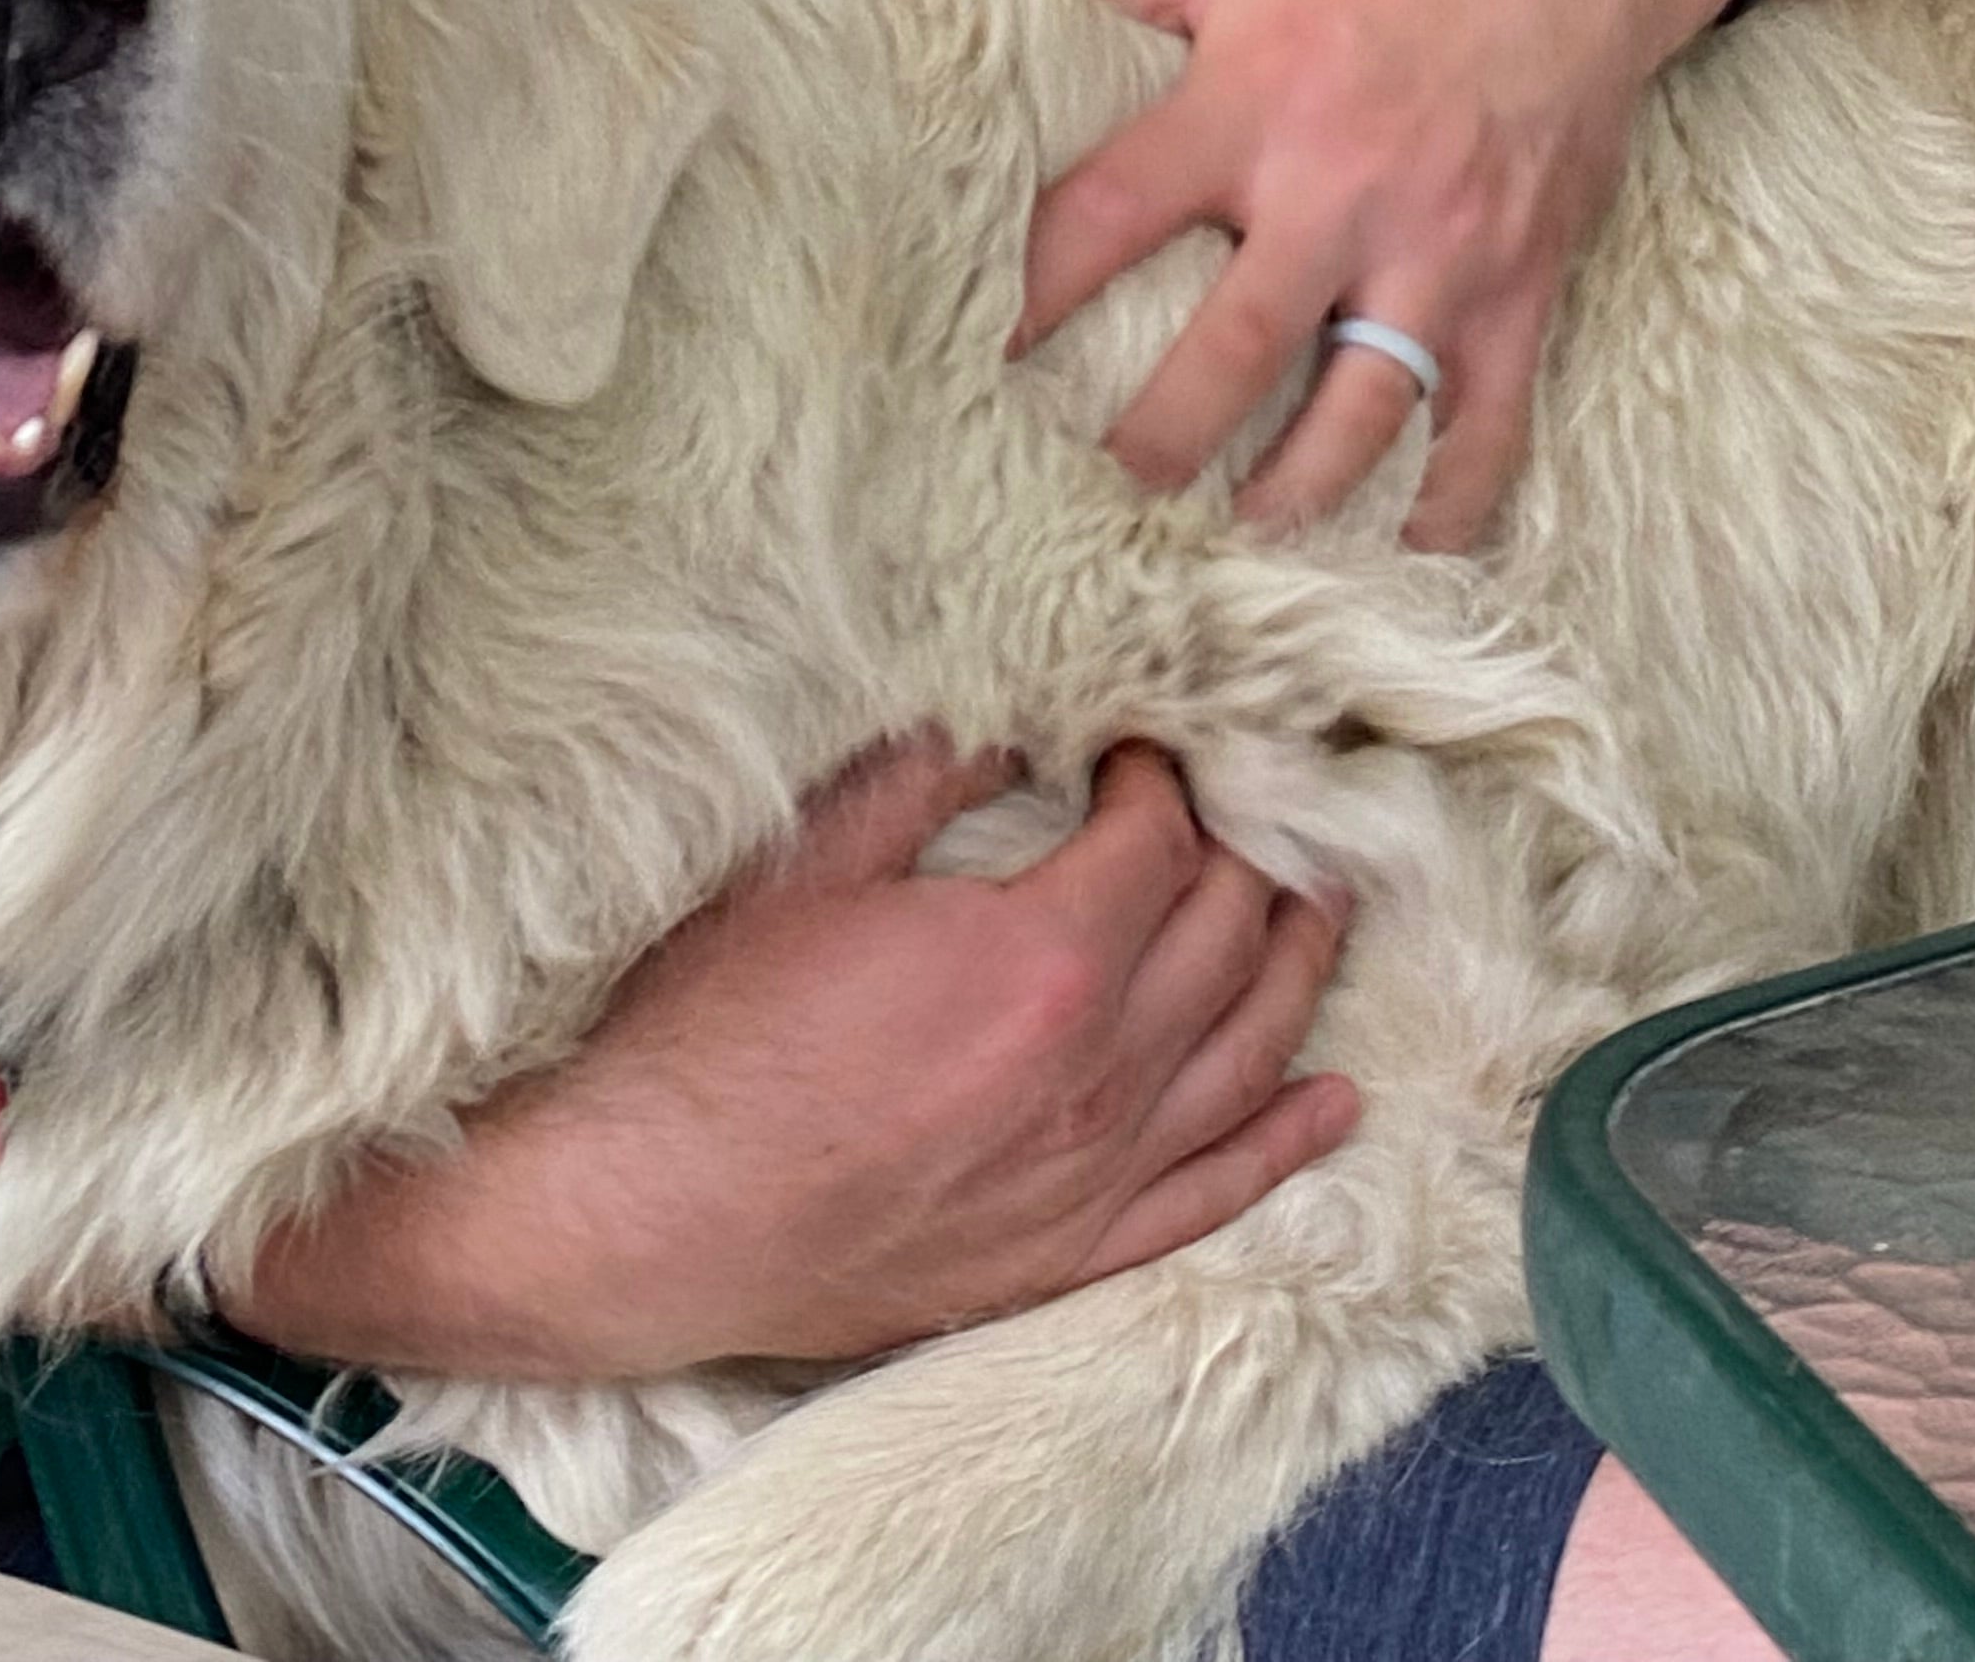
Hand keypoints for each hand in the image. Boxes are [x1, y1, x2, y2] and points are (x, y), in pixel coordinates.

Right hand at [227, 737, 1355, 1380]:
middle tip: (1254, 795)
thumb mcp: (804, 869)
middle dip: (1252, 848)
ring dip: (1298, 967)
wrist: (642, 1221)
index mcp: (1037, 961)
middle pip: (1226, 936)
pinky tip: (1332, 1100)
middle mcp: (1094, 1072)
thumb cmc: (705, 1040)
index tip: (1146, 739)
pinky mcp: (1068, 1254)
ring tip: (1326, 901)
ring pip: (1249, 1055)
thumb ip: (921, 783)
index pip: (1161, 842)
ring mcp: (1092, 1174)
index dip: (1166, 774)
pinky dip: (1287, 1142)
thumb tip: (1004, 720)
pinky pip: (1215, 1194)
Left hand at [1019, 0, 1738, 546]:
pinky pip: (1489, 418)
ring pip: (1360, 411)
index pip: (1112, 215)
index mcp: (1248, 105)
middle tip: (1112, 480)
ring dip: (1295, 489)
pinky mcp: (1519, 284)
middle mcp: (1339, 193)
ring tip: (1239, 531)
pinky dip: (1453, 493)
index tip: (991, 351)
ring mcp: (1438, 251)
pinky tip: (1409, 541)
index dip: (1040, 288)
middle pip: (1233, 351)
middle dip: (1162, 434)